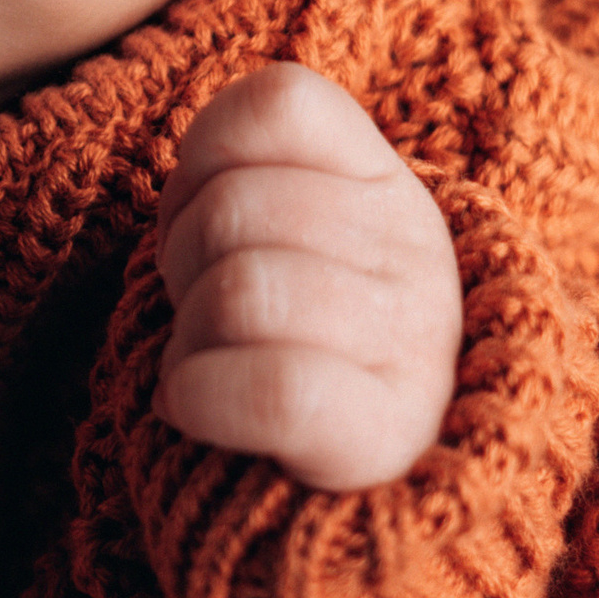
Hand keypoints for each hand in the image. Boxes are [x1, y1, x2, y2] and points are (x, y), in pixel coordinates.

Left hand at [153, 63, 463, 490]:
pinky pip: (272, 388)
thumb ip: (254, 174)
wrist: (362, 496)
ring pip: (240, 292)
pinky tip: (202, 409)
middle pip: (233, 208)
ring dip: (188, 336)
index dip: (204, 156)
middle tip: (206, 313)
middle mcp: (417, 253)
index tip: (207, 219)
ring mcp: (412, 344)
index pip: (277, 101)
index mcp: (388, 185)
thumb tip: (197, 156)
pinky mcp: (384, 435)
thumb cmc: (295, 344)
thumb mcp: (293, 239)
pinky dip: (198, 396)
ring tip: (214, 363)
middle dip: (181, 263)